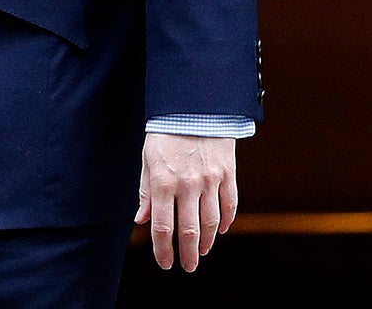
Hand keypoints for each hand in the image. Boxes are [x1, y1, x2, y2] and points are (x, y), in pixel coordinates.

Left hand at [135, 133, 236, 271]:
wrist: (195, 104)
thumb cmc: (166, 132)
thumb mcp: (148, 159)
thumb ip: (146, 192)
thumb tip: (141, 220)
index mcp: (163, 182)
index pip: (163, 228)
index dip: (163, 251)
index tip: (166, 263)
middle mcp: (187, 184)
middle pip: (189, 231)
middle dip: (188, 254)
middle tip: (188, 267)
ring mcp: (210, 179)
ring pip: (211, 223)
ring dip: (207, 243)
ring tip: (202, 252)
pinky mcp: (228, 172)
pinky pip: (230, 204)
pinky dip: (226, 221)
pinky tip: (220, 230)